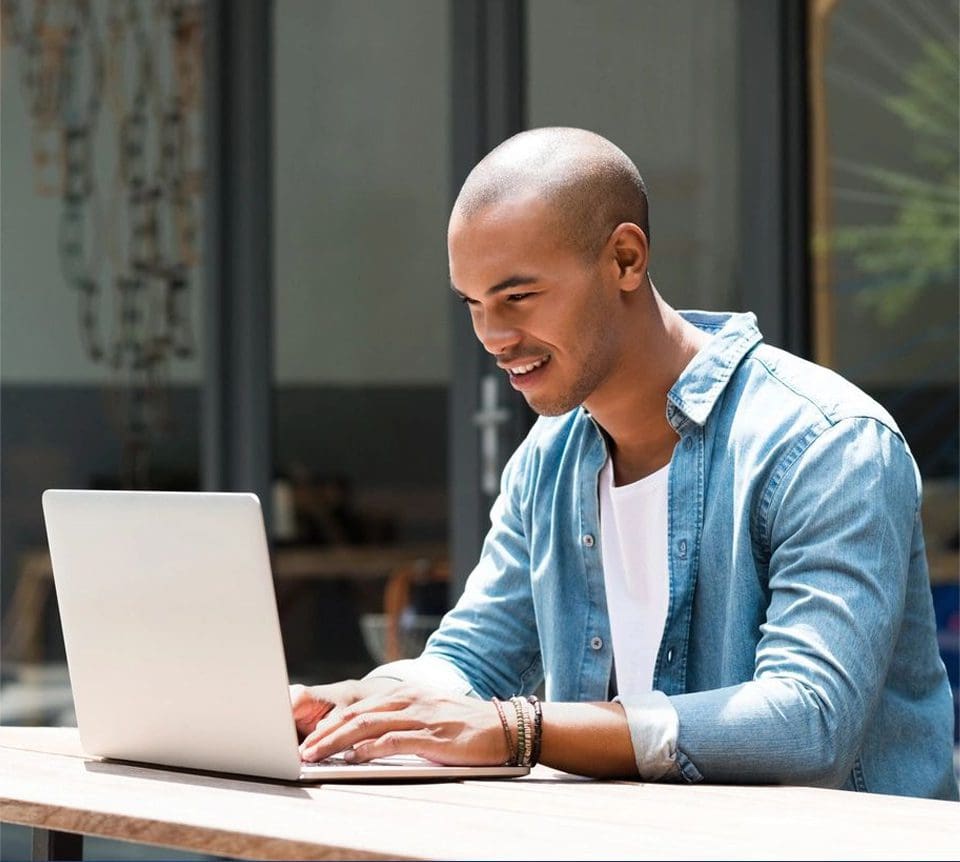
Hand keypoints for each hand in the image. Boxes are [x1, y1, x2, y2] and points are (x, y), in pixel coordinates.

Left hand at [297, 682, 510, 765]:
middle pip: (357, 713)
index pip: (359, 706)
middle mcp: (409, 699)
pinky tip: (352, 757)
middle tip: (304, 748)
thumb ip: (399, 723)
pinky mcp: (432, 736)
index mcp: (406, 693)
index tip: (310, 737)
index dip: (330, 722)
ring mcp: (420, 716)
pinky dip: (368, 748)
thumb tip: (363, 743)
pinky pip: (393, 740)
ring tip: (316, 755)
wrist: (503, 727)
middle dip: (326, 732)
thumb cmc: (464, 726)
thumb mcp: (427, 717)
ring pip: (367, 725)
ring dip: (337, 741)